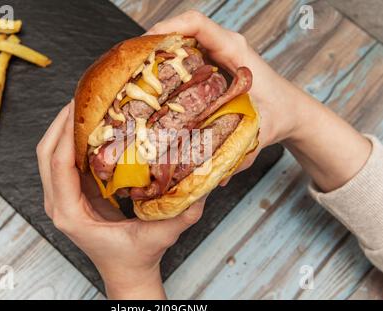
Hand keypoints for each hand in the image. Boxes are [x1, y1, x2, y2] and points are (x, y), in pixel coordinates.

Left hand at [36, 100, 206, 298]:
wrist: (127, 271)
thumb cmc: (137, 257)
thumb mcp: (162, 235)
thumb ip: (184, 214)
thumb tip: (205, 185)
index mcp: (71, 215)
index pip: (58, 165)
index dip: (65, 132)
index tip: (79, 107)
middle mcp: (59, 205)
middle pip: (45, 154)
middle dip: (60, 123)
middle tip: (81, 99)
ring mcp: (61, 199)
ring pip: (49, 155)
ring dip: (63, 128)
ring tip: (84, 106)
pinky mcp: (71, 194)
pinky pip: (62, 161)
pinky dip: (71, 140)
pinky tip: (91, 127)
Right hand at [148, 11, 370, 190]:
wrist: (290, 110)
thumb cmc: (280, 114)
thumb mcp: (262, 131)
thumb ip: (242, 151)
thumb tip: (217, 176)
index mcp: (235, 52)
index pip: (198, 25)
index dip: (168, 27)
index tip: (145, 43)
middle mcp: (223, 47)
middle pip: (181, 31)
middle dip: (151, 44)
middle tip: (128, 68)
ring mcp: (215, 55)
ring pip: (180, 43)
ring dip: (156, 55)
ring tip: (134, 78)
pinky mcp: (211, 65)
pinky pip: (184, 57)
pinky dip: (166, 66)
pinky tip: (154, 88)